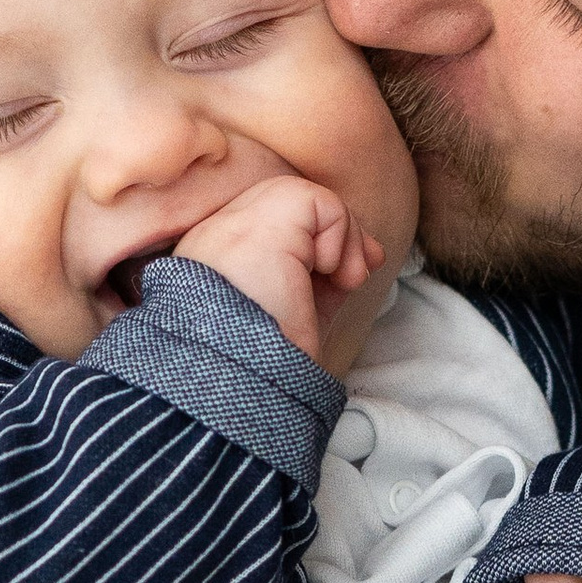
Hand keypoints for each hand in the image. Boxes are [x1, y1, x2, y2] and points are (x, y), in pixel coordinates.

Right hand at [176, 173, 382, 365]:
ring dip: (341, 239)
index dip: (322, 243)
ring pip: (306, 198)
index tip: (352, 277)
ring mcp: (233, 224)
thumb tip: (368, 253)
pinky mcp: (261, 220)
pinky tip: (326, 273)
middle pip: (291, 208)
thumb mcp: (295, 318)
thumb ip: (322, 280)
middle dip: (338, 234)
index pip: (275, 230)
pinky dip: (339, 237)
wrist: (241, 383)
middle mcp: (217, 238)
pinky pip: (321, 202)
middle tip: (353, 277)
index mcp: (213, 265)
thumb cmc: (265, 368)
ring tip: (337, 280)